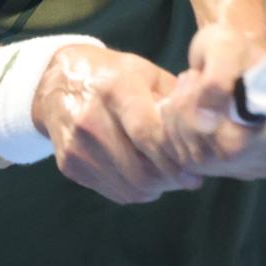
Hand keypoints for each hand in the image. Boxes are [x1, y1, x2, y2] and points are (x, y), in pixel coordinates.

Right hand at [30, 44, 204, 203]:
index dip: (175, 160)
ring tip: (168, 178)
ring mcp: (76, 144)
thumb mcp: (146, 73)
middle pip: (139, 169)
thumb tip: (208, 132)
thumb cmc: (113, 76)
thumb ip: (176, 101)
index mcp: (116, 89)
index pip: (148, 134)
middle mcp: (90, 117)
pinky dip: (134, 190)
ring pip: (128, 186)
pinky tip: (143, 175)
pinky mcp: (69, 163)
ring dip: (155, 189)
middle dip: (169, 180)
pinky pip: (113, 191)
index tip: (195, 174)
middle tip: (187, 179)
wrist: (56, 81)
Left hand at [159, 23, 265, 178]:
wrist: (229, 58)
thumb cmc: (235, 48)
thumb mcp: (226, 46)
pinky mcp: (224, 170)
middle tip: (192, 79)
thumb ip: (218, 78)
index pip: (243, 141)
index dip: (213, 119)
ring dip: (180, 119)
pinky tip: (185, 107)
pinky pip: (187, 161)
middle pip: (219, 152)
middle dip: (191, 114)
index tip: (202, 84)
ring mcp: (250, 166)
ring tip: (190, 88)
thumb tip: (206, 121)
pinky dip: (176, 131)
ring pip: (198, 158)